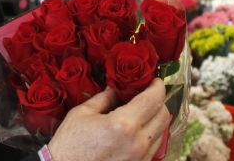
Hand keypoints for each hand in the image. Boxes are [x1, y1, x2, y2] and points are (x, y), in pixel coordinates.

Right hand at [47, 78, 169, 160]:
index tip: (153, 81)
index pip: (153, 99)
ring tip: (139, 113)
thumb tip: (116, 88)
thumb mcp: (82, 114)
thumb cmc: (69, 146)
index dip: (157, 86)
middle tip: (146, 94)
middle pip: (163, 115)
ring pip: (161, 132)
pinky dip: (148, 135)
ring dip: (154, 119)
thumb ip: (104, 98)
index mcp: (123, 125)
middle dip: (158, 101)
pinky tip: (134, 131)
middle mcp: (137, 143)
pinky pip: (152, 148)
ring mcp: (140, 158)